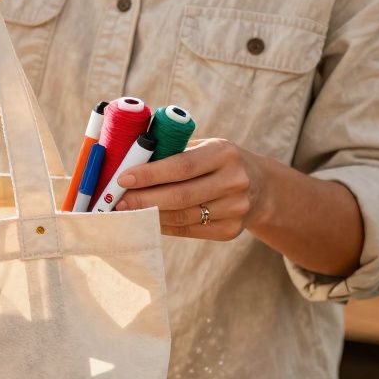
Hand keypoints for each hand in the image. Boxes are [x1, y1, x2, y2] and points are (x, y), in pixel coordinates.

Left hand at [113, 138, 267, 240]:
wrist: (260, 187)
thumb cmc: (216, 162)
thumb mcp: (203, 147)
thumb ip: (171, 152)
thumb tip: (126, 162)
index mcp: (224, 153)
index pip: (182, 166)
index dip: (150, 174)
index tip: (122, 179)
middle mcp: (234, 181)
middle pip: (180, 196)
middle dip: (144, 199)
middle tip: (118, 202)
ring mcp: (235, 209)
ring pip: (182, 217)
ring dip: (150, 215)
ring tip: (127, 211)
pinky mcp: (230, 231)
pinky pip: (188, 231)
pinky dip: (164, 226)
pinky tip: (147, 220)